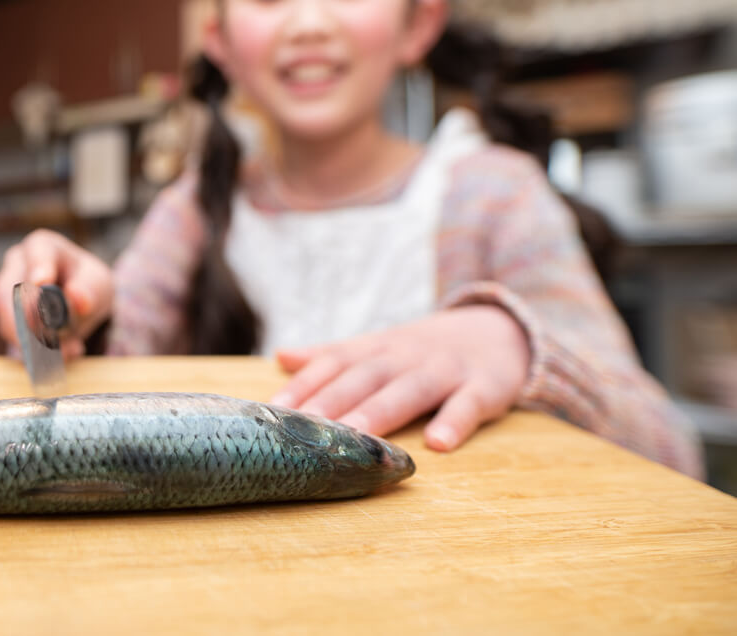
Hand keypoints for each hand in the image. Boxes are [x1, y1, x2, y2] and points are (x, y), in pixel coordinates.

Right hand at [0, 229, 113, 358]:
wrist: (79, 303)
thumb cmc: (86, 284)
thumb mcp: (97, 284)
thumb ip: (90, 291)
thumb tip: (79, 300)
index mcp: (42, 246)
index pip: (37, 252)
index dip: (38, 267)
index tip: (42, 281)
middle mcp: (16, 265)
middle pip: (10, 290)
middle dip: (30, 319)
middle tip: (53, 339)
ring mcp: (5, 291)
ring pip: (7, 318)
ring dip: (34, 341)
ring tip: (68, 352)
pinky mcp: (6, 318)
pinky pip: (13, 337)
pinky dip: (35, 352)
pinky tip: (57, 358)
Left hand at [270, 306, 530, 451]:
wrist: (501, 330)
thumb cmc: (425, 350)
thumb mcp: (379, 346)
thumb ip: (332, 355)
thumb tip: (282, 356)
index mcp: (377, 349)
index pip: (334, 363)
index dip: (304, 385)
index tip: (274, 409)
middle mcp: (406, 357)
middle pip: (364, 378)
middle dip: (332, 403)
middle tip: (303, 431)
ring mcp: (445, 370)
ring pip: (408, 391)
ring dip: (380, 413)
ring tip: (354, 437)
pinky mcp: (485, 386)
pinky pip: (469, 404)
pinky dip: (455, 422)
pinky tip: (438, 444)